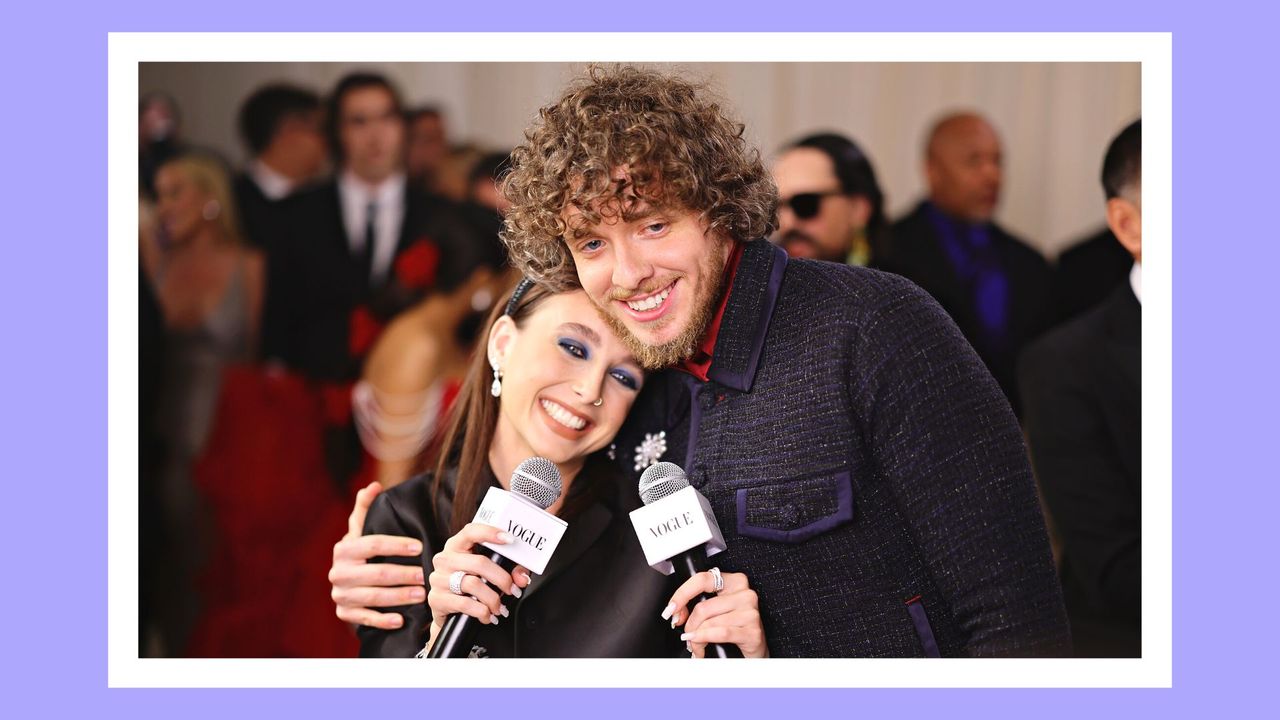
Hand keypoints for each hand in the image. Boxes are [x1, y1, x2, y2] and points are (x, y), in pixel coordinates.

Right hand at [329, 482, 426, 629]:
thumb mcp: (361, 530)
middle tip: (424, 575)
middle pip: (375, 573)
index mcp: (344, 549)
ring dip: (399, 596)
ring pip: (373, 597)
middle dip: (402, 574)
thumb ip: (366, 508)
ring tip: (421, 594)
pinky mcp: (344, 613)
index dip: (396, 545)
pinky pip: (364, 618)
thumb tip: (373, 486)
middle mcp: (338, 572)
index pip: (372, 544)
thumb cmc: (361, 552)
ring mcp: (340, 594)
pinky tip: (401, 618)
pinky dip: (383, 619)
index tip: (419, 546)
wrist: (346, 581)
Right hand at [425, 523, 531, 641]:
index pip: (471, 531)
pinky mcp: (436, 599)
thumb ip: (510, 571)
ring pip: (473, 584)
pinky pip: (464, 604)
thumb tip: (522, 578)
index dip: (490, 532)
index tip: (510, 539)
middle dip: (502, 578)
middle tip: (513, 590)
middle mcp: (445, 559)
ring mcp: (438, 578)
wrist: (449, 615)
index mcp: (457, 546)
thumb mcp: (489, 575)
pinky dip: (482, 612)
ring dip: (493, 599)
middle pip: (479, 563)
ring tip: (500, 608)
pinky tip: (488, 615)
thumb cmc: (470, 588)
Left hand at [665, 569, 768, 657]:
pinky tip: (700, 648)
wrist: (754, 647)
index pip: (702, 579)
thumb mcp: (716, 609)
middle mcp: (744, 593)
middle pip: (703, 607)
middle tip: (686, 634)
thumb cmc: (734, 626)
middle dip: (689, 624)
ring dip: (696, 638)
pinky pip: (720, 633)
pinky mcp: (752, 631)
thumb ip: (697, 605)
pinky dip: (704, 640)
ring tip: (695, 645)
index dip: (682, 594)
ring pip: (709, 623)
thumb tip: (678, 612)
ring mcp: (750, 612)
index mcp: (734, 581)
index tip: (671, 609)